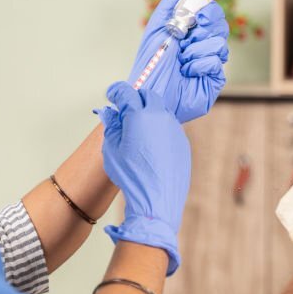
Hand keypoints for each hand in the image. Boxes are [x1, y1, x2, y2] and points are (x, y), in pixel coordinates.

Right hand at [98, 82, 190, 274]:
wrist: (156, 201)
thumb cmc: (131, 177)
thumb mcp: (112, 151)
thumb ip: (111, 126)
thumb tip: (109, 113)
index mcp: (139, 116)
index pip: (127, 92)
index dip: (116, 91)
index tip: (112, 95)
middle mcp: (160, 117)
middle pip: (149, 95)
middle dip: (136, 98)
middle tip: (126, 109)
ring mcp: (175, 129)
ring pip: (162, 111)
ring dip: (150, 114)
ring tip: (138, 130)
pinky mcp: (183, 143)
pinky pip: (170, 129)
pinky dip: (160, 130)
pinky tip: (152, 146)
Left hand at [127, 0, 230, 123]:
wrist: (150, 93)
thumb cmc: (150, 62)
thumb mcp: (158, 26)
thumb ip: (172, 2)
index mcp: (191, 31)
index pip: (211, 11)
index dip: (206, 11)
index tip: (193, 17)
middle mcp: (202, 45)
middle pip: (220, 24)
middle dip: (202, 30)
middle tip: (185, 39)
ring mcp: (210, 62)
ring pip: (220, 43)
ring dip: (196, 49)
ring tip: (182, 60)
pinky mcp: (214, 79)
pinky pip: (217, 61)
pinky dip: (199, 64)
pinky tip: (187, 71)